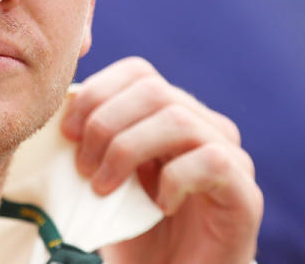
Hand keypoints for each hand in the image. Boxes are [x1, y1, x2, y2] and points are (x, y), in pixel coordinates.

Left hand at [61, 57, 262, 263]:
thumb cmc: (134, 231)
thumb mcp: (102, 177)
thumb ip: (90, 141)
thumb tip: (59, 108)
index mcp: (171, 114)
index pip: (137, 72)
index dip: (97, 92)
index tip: (67, 131)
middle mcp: (206, 126)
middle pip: (153, 90)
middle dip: (105, 123)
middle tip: (83, 167)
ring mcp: (231, 157)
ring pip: (178, 120)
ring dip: (128, 150)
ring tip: (104, 188)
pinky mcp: (244, 194)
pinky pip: (210, 162)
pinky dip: (173, 180)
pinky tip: (157, 206)